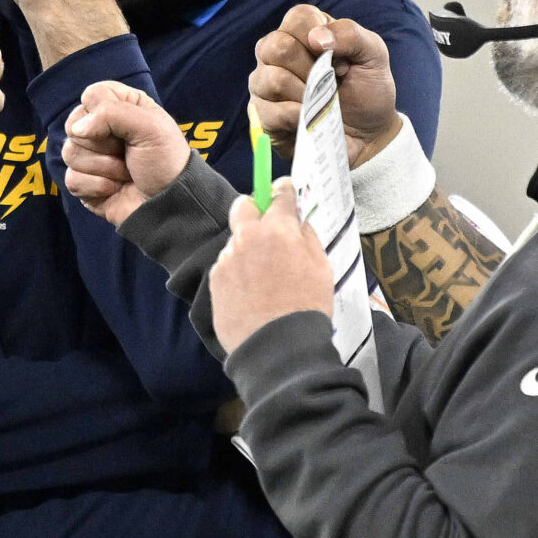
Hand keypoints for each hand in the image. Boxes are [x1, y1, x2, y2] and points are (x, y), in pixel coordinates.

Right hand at [62, 79, 190, 227]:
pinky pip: (71, 179)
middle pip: (73, 124)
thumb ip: (112, 113)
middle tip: (127, 153)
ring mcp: (90, 157)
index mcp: (121, 106)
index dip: (103, 112)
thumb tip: (77, 129)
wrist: (169, 204)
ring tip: (125, 173)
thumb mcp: (150, 126)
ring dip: (104, 167)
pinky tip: (115, 189)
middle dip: (103, 144)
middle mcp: (101, 128)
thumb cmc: (166, 161)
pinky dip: (97, 187)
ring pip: (70, 152)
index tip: (125, 128)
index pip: (91, 95)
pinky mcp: (84, 183)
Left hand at [211, 189, 333, 354]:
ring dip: (247, 248)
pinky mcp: (216, 279)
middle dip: (254, 208)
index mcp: (278, 230)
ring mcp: (228, 258)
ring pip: (236, 241)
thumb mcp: (322, 268)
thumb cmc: (306, 307)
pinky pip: (227, 266)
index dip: (283, 190)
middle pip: (243, 206)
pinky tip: (251, 293)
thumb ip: (307, 238)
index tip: (284, 190)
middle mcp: (248, 237)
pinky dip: (237, 272)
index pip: (279, 194)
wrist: (277, 347)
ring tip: (263, 278)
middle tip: (266, 226)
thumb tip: (298, 223)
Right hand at [250, 5, 400, 167]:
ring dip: (305, 94)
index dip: (320, 39)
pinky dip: (297, 116)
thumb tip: (316, 38)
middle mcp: (277, 53)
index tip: (342, 60)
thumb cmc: (368, 90)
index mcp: (303, 31)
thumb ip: (351, 34)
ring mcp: (265, 83)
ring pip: (270, 79)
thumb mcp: (374, 55)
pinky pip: (269, 111)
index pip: (297, 18)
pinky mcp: (263, 115)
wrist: (369, 135)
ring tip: (320, 102)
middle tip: (331, 82)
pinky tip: (310, 117)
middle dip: (312, 69)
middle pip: (277, 46)